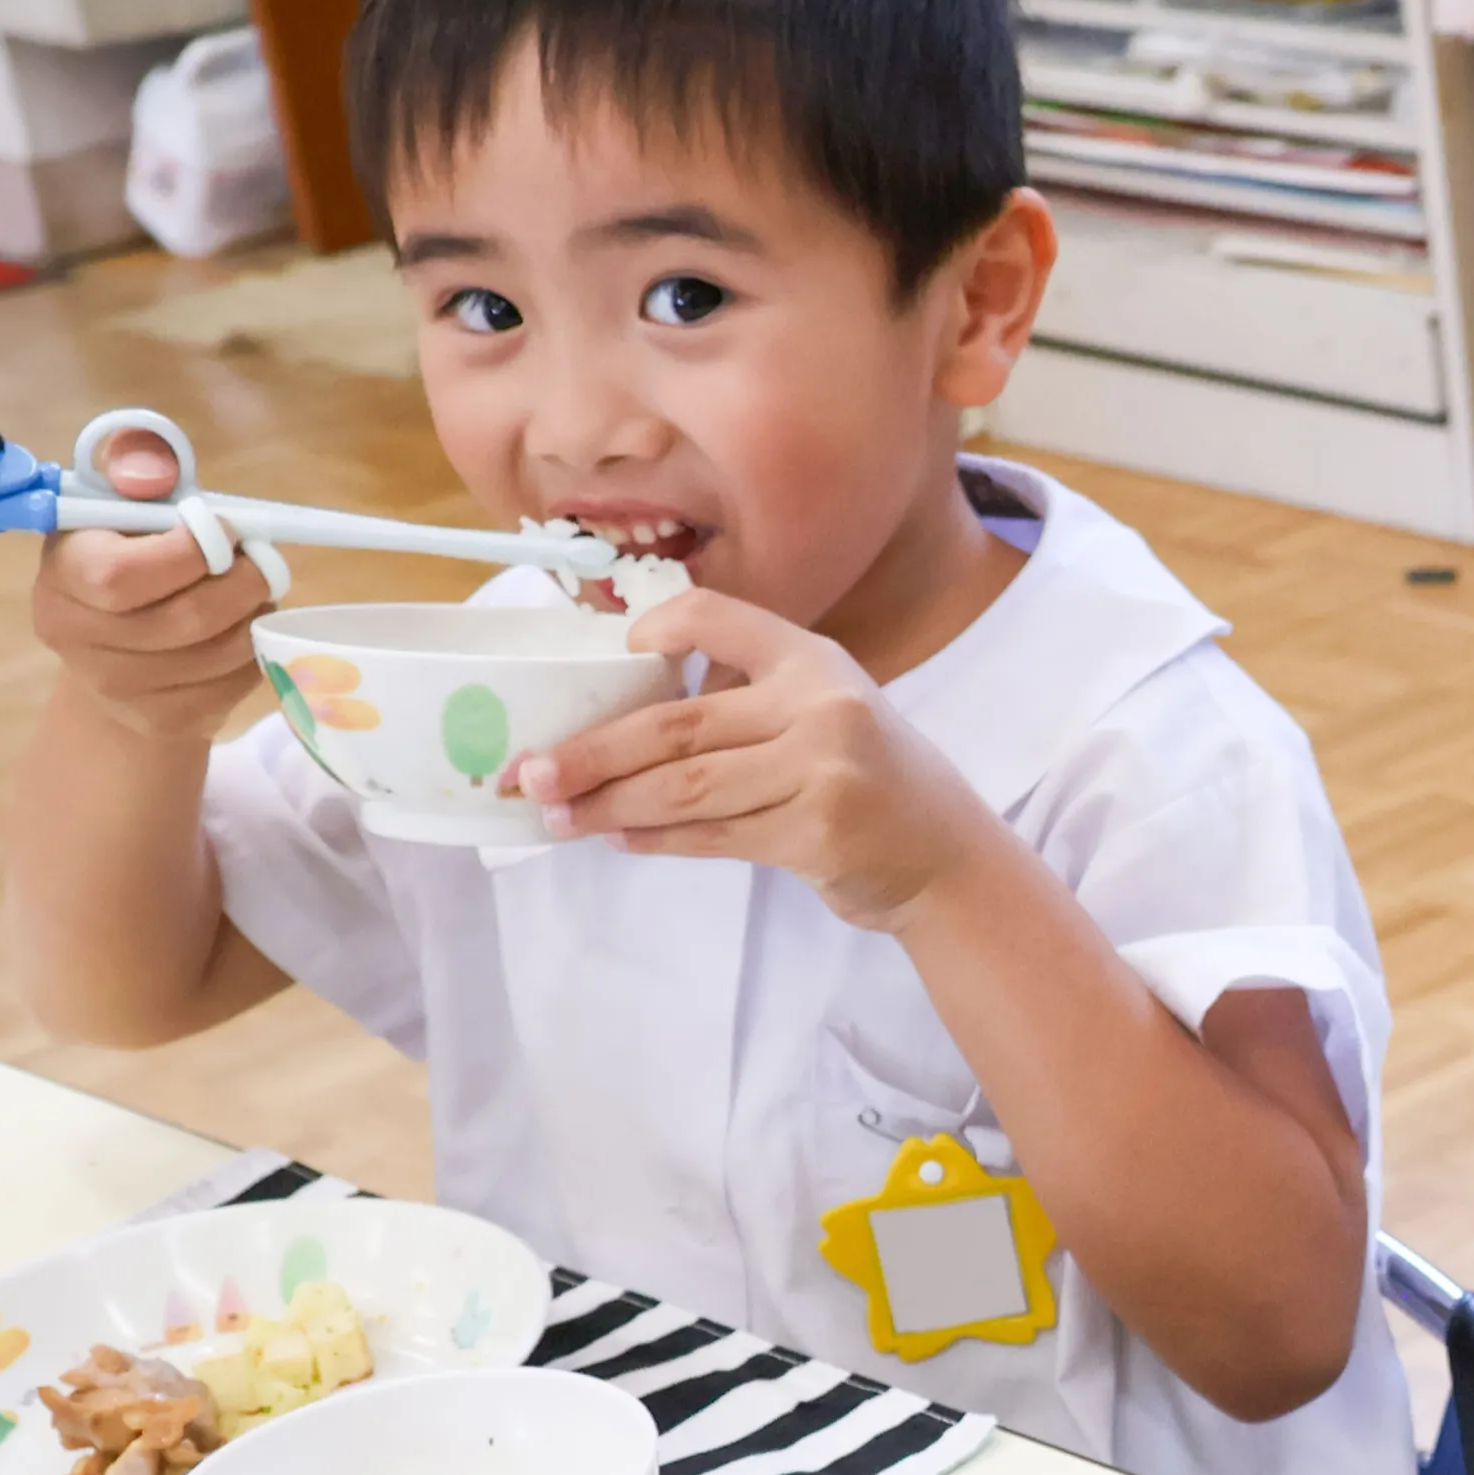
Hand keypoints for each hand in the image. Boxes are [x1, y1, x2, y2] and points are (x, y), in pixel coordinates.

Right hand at [27, 431, 268, 747]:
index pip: (122, 576)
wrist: (115, 651)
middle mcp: (76, 635)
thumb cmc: (128, 556)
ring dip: (255, 615)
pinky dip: (255, 651)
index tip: (223, 530)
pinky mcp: (164, 720)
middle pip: (187, 619)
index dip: (189, 552)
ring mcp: (118, 687)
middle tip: (263, 561)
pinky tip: (241, 629)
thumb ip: (137, 467)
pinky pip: (236, 684)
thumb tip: (155, 471)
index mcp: (63, 573)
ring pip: (220, 652)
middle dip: (243, 583)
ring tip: (252, 591)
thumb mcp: (125, 501)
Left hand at [513, 590, 1023, 931]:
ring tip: (557, 815)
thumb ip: (745, 700)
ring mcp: (822, 771)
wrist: (945, 854)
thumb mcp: (824, 710)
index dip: (661, 629)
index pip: (718, 619)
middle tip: (528, 772)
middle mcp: (820, 706)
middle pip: (677, 726)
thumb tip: (615, 720)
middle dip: (592, 752)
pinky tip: (619, 838)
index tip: (614, 651)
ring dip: (609, 805)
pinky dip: (657, 838)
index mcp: (812, 660)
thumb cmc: (868, 778)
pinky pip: (713, 835)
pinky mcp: (816, 834)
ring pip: (685, 788)